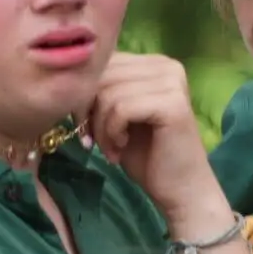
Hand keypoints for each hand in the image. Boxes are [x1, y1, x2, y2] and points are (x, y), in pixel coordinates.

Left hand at [85, 53, 233, 237]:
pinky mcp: (172, 104)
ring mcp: (172, 83)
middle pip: (103, 75)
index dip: (85, 95)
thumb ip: (104, 90)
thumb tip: (71, 78)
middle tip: (95, 141)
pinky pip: (120, 108)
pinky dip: (111, 132)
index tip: (87, 127)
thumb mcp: (117, 115)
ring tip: (111, 148)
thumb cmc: (147, 155)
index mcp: (155, 63)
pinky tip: (121, 148)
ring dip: (100, 127)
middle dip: (88, 111)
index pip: (104, 62)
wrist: (181, 190)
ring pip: (108, 93)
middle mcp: (167, 65)